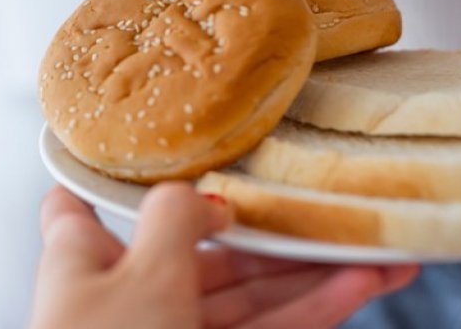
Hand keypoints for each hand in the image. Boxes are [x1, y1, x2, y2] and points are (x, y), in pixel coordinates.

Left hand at [31, 183, 418, 328]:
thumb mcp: (144, 271)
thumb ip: (177, 216)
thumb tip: (207, 195)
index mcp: (84, 258)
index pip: (80, 204)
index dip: (107, 175)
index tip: (139, 148)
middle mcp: (126, 292)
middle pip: (205, 249)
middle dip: (276, 234)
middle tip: (338, 213)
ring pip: (247, 295)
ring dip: (314, 275)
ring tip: (379, 256)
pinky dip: (311, 311)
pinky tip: (357, 289)